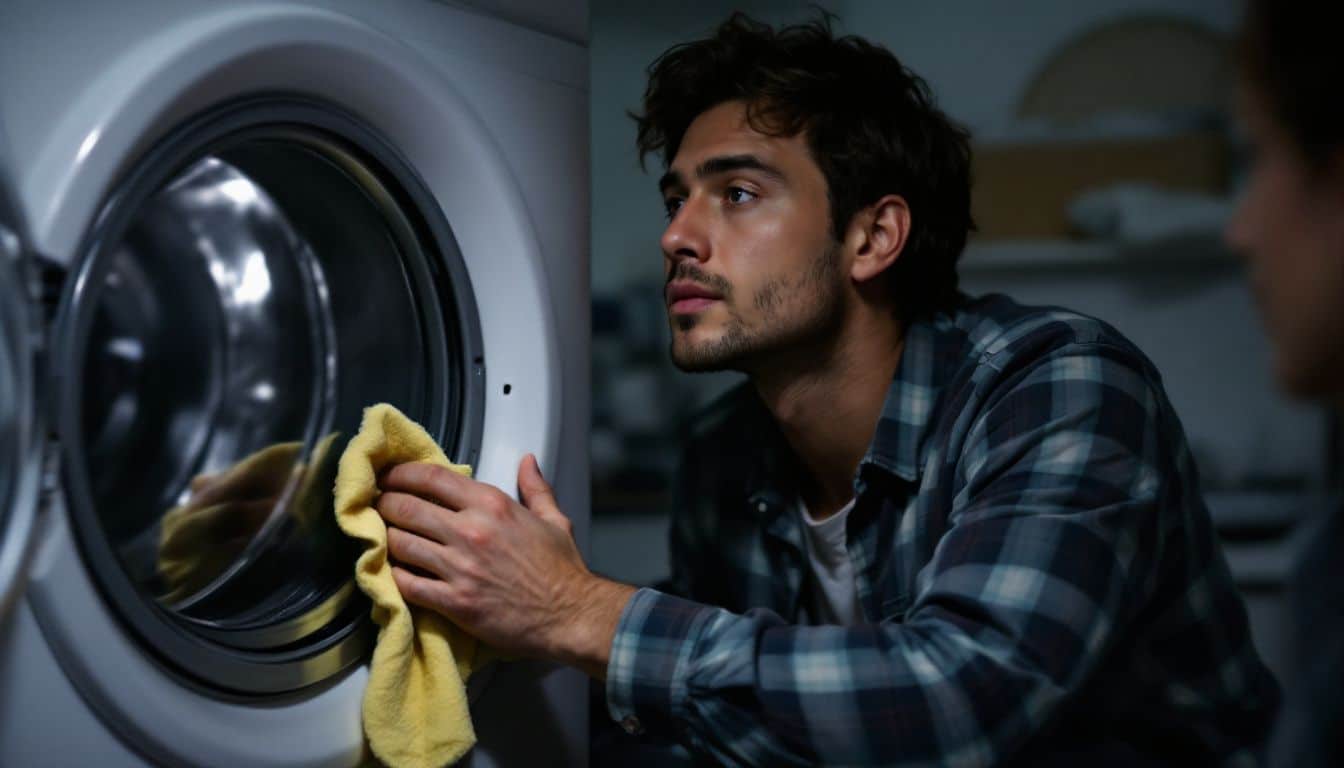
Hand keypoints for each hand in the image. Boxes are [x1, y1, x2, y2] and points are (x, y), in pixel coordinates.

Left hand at [376, 454, 634, 676]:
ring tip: (382, 539)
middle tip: (377, 507)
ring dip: (385, 540)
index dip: (401, 475)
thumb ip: (535, 488)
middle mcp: (471, 531)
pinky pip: (407, 584)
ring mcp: (460, 568)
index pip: (431, 478)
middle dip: (384, 505)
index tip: (390, 478)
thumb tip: (527, 462)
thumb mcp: (553, 520)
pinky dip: (394, 577)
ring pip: (399, 544)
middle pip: (405, 508)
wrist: (570, 615)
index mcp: (493, 506)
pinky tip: (394, 573)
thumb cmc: (562, 572)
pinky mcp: (454, 602)